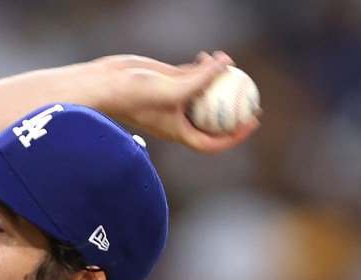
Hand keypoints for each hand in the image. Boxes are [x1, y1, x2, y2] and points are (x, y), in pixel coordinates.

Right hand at [89, 52, 259, 154]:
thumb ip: (200, 78)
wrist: (107, 82)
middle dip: (234, 111)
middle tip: (253, 98)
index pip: (213, 142)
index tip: (251, 122)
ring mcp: (175, 99)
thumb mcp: (173, 89)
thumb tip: (227, 62)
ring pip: (204, 93)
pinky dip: (202, 67)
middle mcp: (179, 118)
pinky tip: (210, 55)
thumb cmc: (135, 95)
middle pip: (214, 119)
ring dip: (218, 82)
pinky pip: (192, 76)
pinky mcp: (168, 82)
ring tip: (233, 67)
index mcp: (179, 132)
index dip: (235, 136)